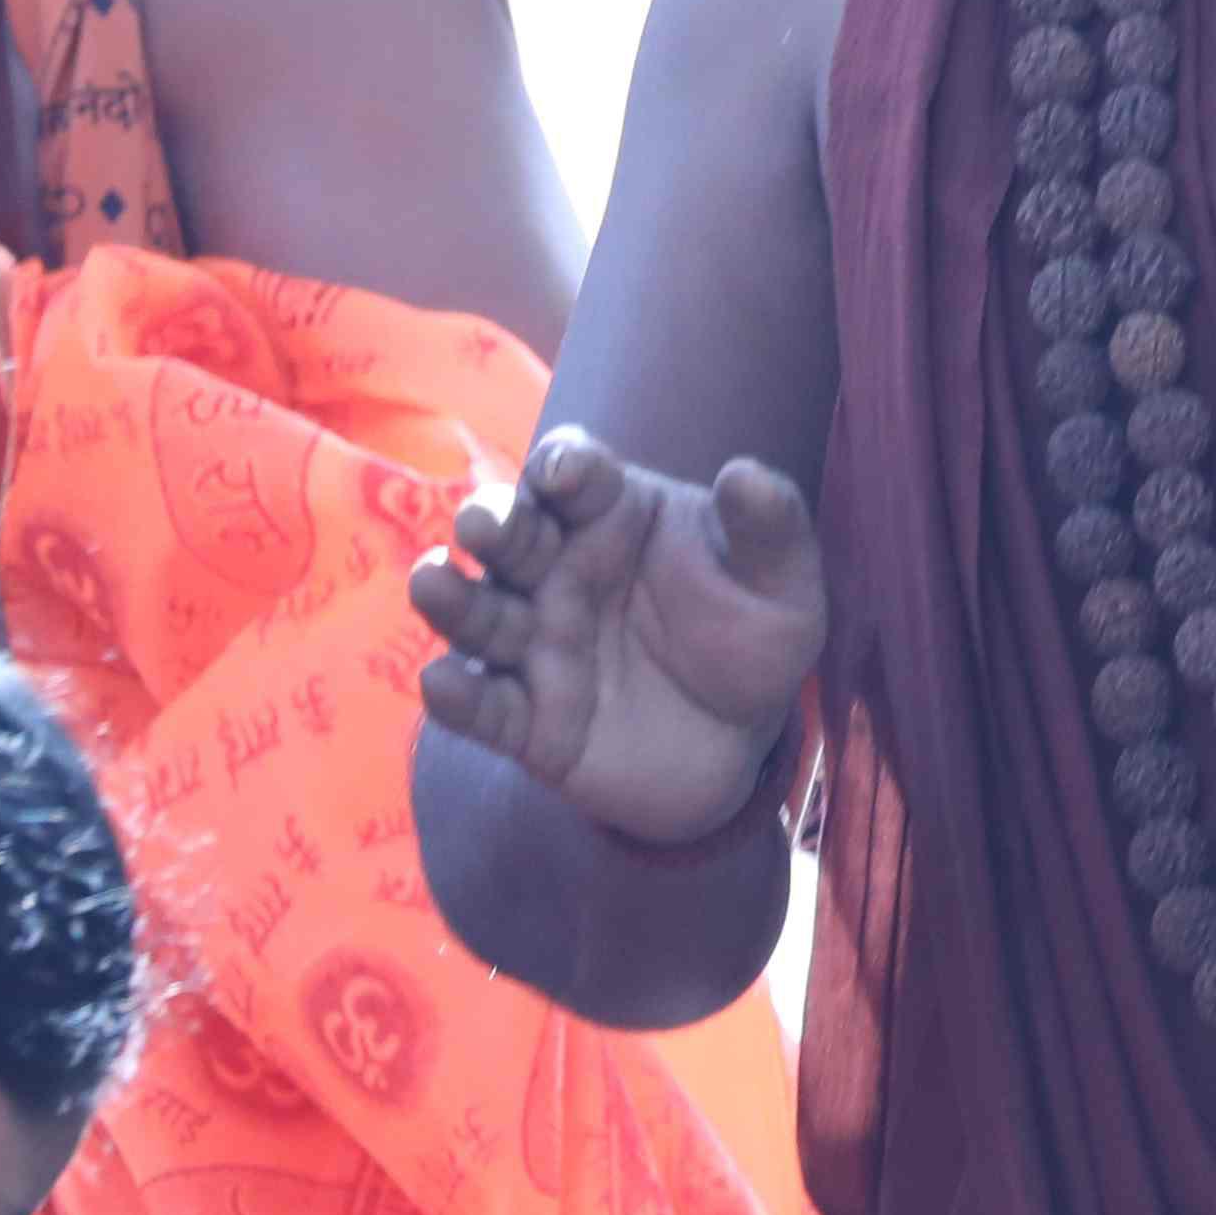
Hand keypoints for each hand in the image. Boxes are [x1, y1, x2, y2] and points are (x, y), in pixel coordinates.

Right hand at [408, 428, 827, 849]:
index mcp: (613, 517)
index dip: (565, 466)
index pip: (575, 475)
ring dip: (450, 598)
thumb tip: (745, 473)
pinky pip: (482, 707)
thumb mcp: (784, 588)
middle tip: (482, 525)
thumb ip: (770, 530)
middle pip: (508, 535)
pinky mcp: (527, 721)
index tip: (565, 473)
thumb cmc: (752, 643)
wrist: (742, 748)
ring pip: (477, 615)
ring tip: (432, 583)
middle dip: (488, 522)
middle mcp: (559, 570)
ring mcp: (536, 645)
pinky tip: (442, 683)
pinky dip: (454, 697)